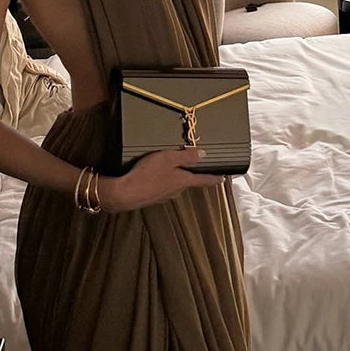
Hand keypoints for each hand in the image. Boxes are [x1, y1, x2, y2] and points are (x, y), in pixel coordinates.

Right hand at [97, 146, 223, 212]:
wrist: (125, 193)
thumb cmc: (147, 174)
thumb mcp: (168, 158)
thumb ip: (186, 156)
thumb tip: (203, 154)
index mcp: (183, 181)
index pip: (204, 180)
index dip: (215, 178)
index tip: (223, 178)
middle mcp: (176, 190)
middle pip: (188, 181)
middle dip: (189, 173)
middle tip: (189, 164)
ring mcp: (164, 195)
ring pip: (174, 184)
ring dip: (173, 177)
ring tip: (167, 167)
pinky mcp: (152, 197)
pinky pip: (161, 187)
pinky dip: (160, 180)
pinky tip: (152, 175)